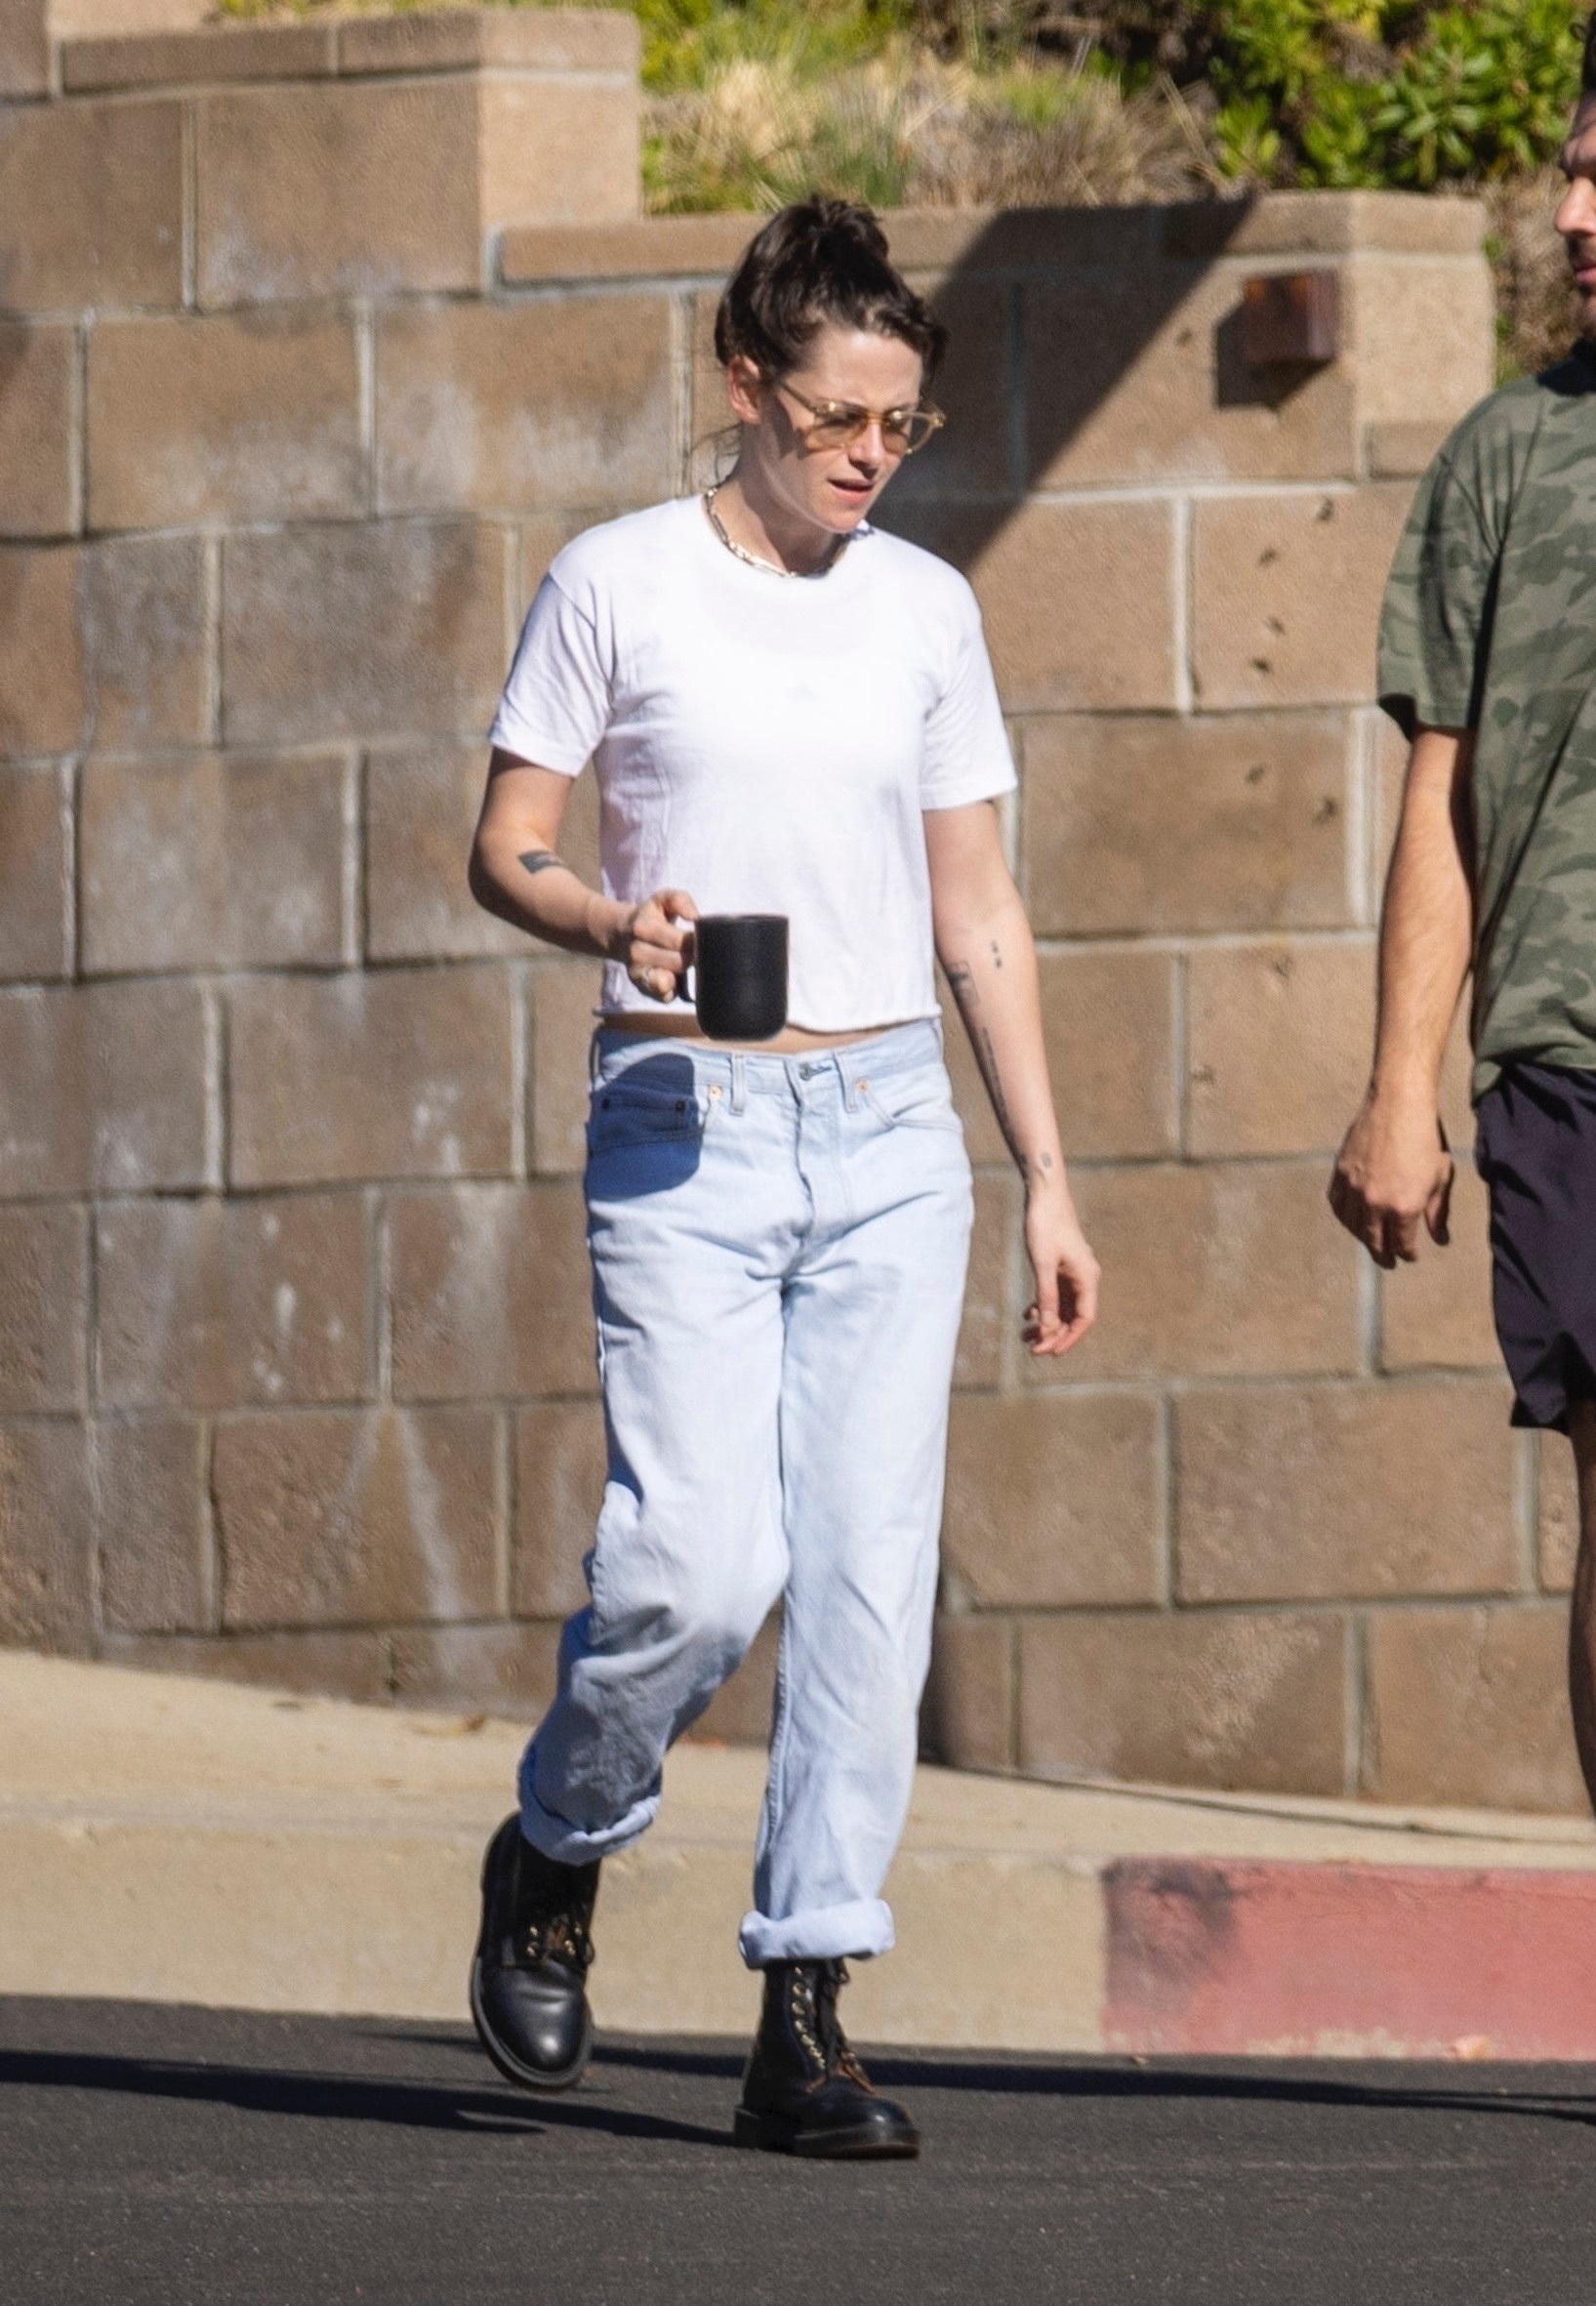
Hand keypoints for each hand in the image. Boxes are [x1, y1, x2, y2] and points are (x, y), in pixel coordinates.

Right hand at [609, 888, 696, 1003]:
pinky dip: (674, 989)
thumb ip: (681, 900)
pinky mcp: (641, 988)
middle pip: (679, 963)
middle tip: (695, 950)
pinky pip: (665, 997)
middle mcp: (636, 952)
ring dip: (683, 974)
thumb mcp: (663, 900)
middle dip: (693, 957)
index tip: (701, 937)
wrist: (621, 933)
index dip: (697, 941)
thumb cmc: (651, 916)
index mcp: (643, 928)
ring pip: (670, 982)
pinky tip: (674, 975)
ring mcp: (637, 972)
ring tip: (683, 961)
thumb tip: (694, 917)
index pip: (681, 941)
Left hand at [1023, 1186, 1099, 1355]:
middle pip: (1073, 1316)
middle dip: (1053, 1333)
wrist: (1044, 1195)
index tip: (1050, 1352)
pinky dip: (1043, 1306)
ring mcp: (1073, 1272)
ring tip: (1025, 1337)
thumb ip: (1047, 1296)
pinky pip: (1056, 1295)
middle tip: (1031, 1348)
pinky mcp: (1062, 1266)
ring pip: (1063, 1307)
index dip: (1068, 1338)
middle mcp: (1085, 1278)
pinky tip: (1027, 1314)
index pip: (1084, 1319)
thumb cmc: (1045, 1225)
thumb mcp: (1043, 1263)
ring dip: (1046, 1322)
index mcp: (1087, 1278)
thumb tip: (1048, 1327)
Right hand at [1329, 1089, 1452, 1268]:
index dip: (1407, 1254)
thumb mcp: (1441, 1178)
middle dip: (1384, 1255)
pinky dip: (1344, 1217)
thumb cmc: (1425, 1139)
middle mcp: (1375, 1203)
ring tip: (1371, 1241)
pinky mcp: (1340, 1174)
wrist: (1399, 1105)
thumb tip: (1440, 1240)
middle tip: (1389, 1261)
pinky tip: (1351, 1219)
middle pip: (1374, 1241)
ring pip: (1353, 1227)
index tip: (1410, 1256)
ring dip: (1363, 1238)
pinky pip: (1337, 1205)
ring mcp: (1354, 1189)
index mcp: (1404, 1207)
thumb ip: (1438, 1213)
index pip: (1402, 1244)